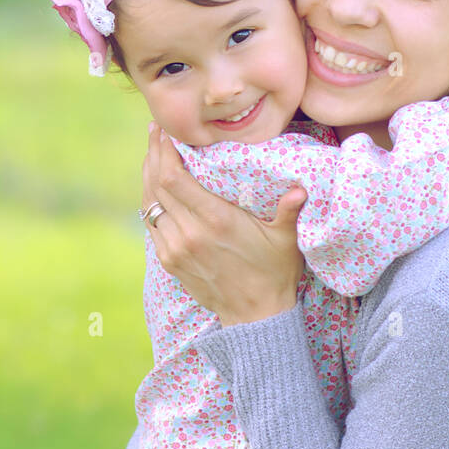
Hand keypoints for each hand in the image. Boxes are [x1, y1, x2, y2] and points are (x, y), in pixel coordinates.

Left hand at [141, 122, 305, 326]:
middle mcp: (189, 233)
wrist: (255, 317)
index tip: (164, 131)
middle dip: (153, 155)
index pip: (174, 178)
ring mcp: (175, 248)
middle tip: (156, 132)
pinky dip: (150, 200)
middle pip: (156, 184)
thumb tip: (300, 188)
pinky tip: (156, 186)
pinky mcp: (168, 261)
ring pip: (149, 203)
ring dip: (148, 175)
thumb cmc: (274, 272)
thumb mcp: (286, 239)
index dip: (164, 151)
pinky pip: (151, 222)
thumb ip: (290, 210)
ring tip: (153, 153)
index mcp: (215, 221)